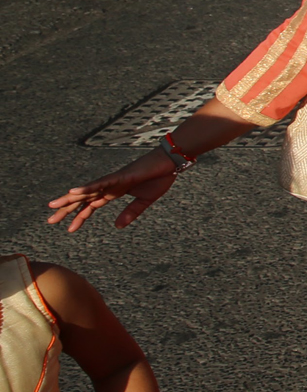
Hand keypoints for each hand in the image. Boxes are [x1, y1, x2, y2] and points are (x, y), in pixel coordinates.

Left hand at [47, 151, 179, 232]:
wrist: (171, 161)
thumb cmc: (160, 177)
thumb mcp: (145, 201)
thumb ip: (131, 212)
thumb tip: (117, 226)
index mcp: (115, 192)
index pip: (92, 206)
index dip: (80, 217)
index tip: (69, 230)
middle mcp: (110, 186)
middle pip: (84, 199)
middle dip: (67, 209)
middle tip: (50, 220)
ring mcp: (113, 180)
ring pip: (87, 191)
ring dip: (70, 198)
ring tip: (54, 206)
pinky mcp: (120, 176)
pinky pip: (100, 183)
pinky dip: (87, 188)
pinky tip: (74, 192)